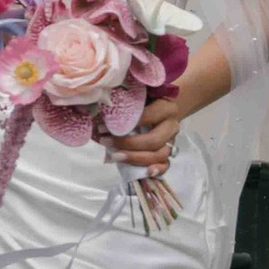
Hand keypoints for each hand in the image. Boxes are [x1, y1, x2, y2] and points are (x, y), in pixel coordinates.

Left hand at [106, 94, 181, 218]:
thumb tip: (97, 116)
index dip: (127, 122)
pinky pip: (166, 165)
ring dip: (136, 158)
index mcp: (166, 107)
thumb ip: (124, 104)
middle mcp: (172, 125)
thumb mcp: (137, 96)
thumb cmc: (147, 100)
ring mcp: (171, 140)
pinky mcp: (168, 152)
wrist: (166, 104)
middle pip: (154, 140)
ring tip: (115, 156)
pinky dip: (157, 170)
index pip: (149, 116)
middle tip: (106, 142)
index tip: (104, 125)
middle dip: (128, 144)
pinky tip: (146, 172)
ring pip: (160, 155)